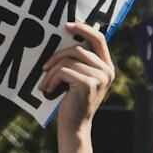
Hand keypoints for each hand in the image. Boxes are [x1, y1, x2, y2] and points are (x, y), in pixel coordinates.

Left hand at [40, 22, 113, 137]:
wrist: (74, 126)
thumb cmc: (73, 101)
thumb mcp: (81, 78)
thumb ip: (81, 62)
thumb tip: (66, 37)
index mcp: (107, 67)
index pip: (99, 38)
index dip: (83, 28)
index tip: (66, 25)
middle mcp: (107, 71)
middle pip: (78, 49)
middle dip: (57, 56)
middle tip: (44, 67)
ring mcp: (99, 78)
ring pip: (68, 61)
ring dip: (51, 71)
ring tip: (45, 83)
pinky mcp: (88, 84)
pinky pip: (63, 71)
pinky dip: (51, 79)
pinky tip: (48, 90)